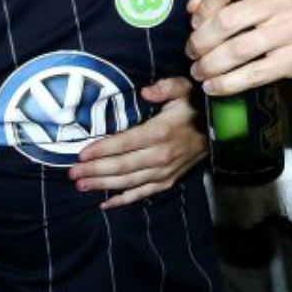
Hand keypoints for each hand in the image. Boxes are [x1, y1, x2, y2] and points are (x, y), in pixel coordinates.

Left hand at [70, 78, 203, 207]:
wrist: (220, 131)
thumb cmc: (194, 106)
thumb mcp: (183, 88)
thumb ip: (165, 87)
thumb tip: (145, 90)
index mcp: (160, 132)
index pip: (124, 143)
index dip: (102, 149)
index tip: (81, 154)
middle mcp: (160, 155)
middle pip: (121, 166)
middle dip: (94, 170)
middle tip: (72, 173)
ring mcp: (163, 171)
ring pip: (128, 182)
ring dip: (103, 185)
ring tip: (80, 185)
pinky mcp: (167, 181)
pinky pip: (142, 193)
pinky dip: (123, 200)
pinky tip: (104, 203)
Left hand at [186, 0, 291, 96]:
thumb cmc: (264, 6)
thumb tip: (193, 4)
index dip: (203, 7)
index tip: (194, 23)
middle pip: (228, 20)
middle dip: (201, 41)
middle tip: (191, 52)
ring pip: (239, 49)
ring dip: (211, 65)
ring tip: (198, 71)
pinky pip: (256, 73)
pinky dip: (228, 83)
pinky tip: (213, 86)